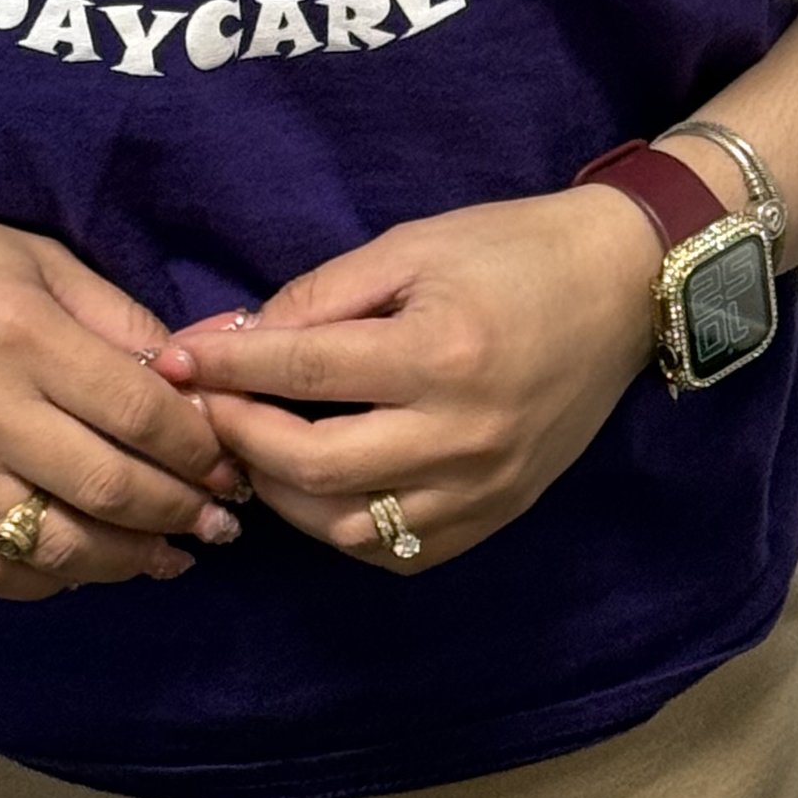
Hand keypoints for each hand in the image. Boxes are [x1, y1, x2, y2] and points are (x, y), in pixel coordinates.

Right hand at [0, 179, 246, 601]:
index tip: (232, 465)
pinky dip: (44, 582)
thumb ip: (116, 318)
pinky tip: (79, 568)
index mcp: (22, 334)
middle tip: (219, 524)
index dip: (199, 449)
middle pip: (107, 488)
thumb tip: (192, 381)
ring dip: (125, 561)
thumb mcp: (38, 258)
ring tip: (166, 557)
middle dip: (178, 513)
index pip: (138, 413)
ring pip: (53, 547)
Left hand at [154, 187, 656, 574]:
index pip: (301, 374)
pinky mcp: (496, 516)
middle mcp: (459, 435)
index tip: (174, 360)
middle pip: (311, 466)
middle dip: (240, 436)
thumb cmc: (512, 249)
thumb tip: (233, 338)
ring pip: (346, 526)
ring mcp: (481, 488)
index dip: (225, 368)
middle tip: (202, 408)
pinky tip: (316, 486)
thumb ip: (320, 297)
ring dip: (281, 493)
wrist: (623, 288)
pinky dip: (341, 526)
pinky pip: (397, 551)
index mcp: (438, 353)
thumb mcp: (411, 246)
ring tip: (251, 447)